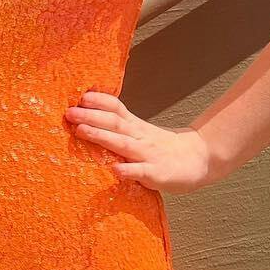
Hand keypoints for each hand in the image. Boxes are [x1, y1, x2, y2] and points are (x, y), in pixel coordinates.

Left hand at [64, 91, 212, 193]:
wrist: (200, 159)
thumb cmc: (163, 147)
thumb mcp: (141, 131)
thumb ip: (119, 125)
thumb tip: (89, 116)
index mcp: (135, 126)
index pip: (116, 107)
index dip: (99, 101)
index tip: (80, 96)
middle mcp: (139, 137)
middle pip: (114, 123)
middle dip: (90, 116)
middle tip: (69, 112)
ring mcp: (148, 155)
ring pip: (122, 144)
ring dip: (101, 136)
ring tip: (81, 130)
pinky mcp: (156, 174)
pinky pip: (141, 172)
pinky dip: (128, 171)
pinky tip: (114, 170)